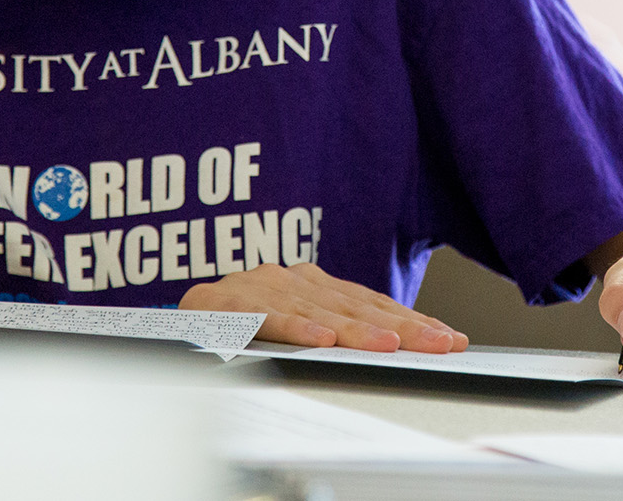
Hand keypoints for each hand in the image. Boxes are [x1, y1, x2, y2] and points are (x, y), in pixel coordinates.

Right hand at [179, 262, 469, 352]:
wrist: (172, 315)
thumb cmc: (239, 322)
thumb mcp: (295, 323)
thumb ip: (336, 328)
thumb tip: (398, 344)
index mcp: (312, 282)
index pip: (372, 302)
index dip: (413, 319)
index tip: (450, 337)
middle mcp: (291, 278)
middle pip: (354, 304)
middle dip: (402, 325)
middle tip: (439, 343)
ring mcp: (259, 287)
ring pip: (316, 310)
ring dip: (357, 328)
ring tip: (390, 344)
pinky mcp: (224, 304)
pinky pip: (263, 317)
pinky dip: (293, 326)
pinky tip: (317, 337)